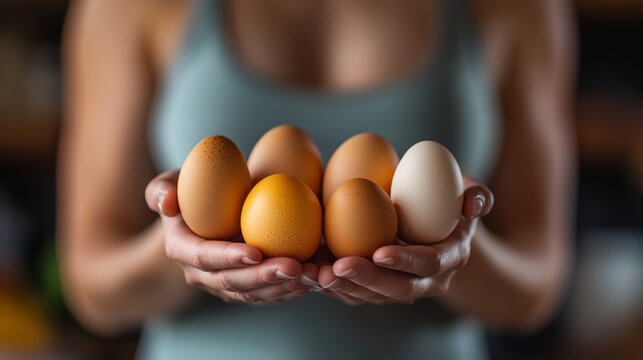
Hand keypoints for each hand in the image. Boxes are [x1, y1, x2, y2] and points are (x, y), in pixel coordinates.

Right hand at [145, 170, 317, 303]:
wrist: (207, 213)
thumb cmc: (190, 191)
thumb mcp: (171, 183)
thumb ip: (162, 188)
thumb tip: (166, 203)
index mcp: (182, 250)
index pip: (205, 257)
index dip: (228, 257)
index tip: (256, 251)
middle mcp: (201, 275)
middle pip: (233, 282)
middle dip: (263, 277)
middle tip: (294, 266)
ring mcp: (224, 285)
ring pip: (254, 294)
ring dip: (283, 288)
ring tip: (310, 275)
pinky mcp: (246, 288)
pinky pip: (268, 294)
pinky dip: (291, 289)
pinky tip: (314, 278)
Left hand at [317, 176, 493, 304]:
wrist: (436, 228)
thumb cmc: (449, 202)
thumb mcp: (468, 192)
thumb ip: (476, 194)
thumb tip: (474, 203)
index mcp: (449, 258)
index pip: (428, 264)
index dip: (405, 260)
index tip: (379, 252)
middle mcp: (427, 282)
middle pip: (397, 288)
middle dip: (367, 280)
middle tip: (337, 267)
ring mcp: (400, 289)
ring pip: (371, 296)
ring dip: (343, 287)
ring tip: (316, 273)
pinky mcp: (377, 290)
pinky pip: (354, 293)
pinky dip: (331, 285)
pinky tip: (309, 271)